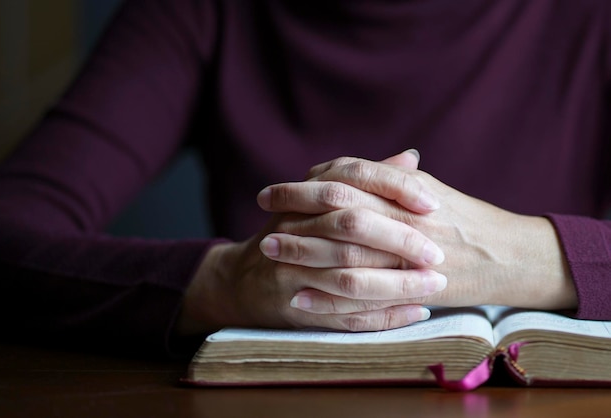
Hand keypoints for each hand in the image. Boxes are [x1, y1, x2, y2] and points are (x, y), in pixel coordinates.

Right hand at [175, 150, 447, 335]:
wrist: (243, 279)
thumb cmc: (291, 235)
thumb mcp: (318, 201)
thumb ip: (364, 181)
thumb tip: (411, 157)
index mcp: (305, 196)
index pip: (353, 177)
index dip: (395, 188)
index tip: (433, 203)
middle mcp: (295, 228)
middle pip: (352, 226)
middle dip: (400, 240)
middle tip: (438, 253)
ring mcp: (293, 270)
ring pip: (351, 277)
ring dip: (398, 284)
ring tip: (436, 286)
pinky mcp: (297, 306)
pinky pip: (345, 314)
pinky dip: (383, 316)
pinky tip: (416, 313)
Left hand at [259, 151, 577, 311]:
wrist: (509, 257)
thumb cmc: (466, 219)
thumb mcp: (428, 189)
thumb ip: (384, 177)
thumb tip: (338, 169)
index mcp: (407, 190)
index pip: (347, 178)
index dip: (304, 184)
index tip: (273, 190)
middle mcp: (405, 219)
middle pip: (339, 210)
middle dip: (294, 210)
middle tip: (262, 213)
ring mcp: (407, 256)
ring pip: (344, 253)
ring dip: (303, 251)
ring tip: (269, 250)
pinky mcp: (410, 291)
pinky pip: (362, 296)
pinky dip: (327, 297)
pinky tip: (299, 295)